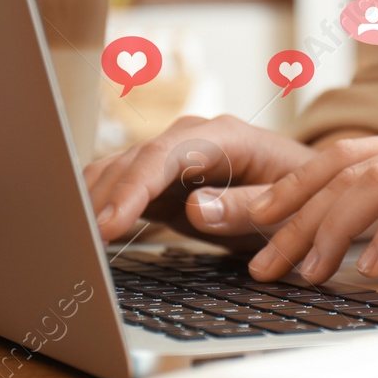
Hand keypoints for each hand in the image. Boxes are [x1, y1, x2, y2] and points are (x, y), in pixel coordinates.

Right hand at [84, 114, 314, 247]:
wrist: (307, 190)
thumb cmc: (304, 196)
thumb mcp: (288, 207)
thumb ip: (246, 206)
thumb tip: (198, 208)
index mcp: (223, 136)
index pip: (165, 155)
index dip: (133, 188)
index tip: (110, 223)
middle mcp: (190, 138)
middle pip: (133, 162)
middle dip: (102, 200)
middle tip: (76, 242)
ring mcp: (172, 156)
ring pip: (119, 171)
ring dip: (92, 202)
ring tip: (70, 240)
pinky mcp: (162, 181)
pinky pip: (121, 187)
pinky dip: (98, 206)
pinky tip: (81, 232)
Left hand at [245, 129, 377, 283]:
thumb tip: (364, 239)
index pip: (342, 156)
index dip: (290, 186)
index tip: (248, 221)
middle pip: (345, 165)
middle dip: (290, 210)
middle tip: (255, 255)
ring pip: (376, 180)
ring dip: (331, 227)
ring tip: (305, 270)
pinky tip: (373, 266)